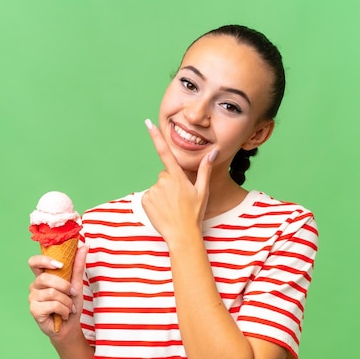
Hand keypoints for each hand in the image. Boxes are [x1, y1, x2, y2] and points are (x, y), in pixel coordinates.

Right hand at [28, 245, 87, 337]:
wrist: (70, 326)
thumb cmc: (71, 304)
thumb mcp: (77, 283)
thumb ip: (78, 265)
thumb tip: (84, 246)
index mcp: (43, 276)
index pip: (34, 262)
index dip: (44, 260)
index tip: (60, 265)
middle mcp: (35, 285)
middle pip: (46, 277)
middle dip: (64, 286)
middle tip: (73, 294)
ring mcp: (33, 298)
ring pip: (52, 293)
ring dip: (67, 301)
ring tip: (68, 307)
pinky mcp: (34, 310)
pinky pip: (52, 305)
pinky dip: (64, 310)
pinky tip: (63, 314)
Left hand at [142, 119, 217, 240]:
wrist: (182, 235)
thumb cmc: (194, 213)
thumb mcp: (203, 191)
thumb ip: (205, 169)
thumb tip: (213, 151)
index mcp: (177, 176)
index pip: (165, 152)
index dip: (156, 136)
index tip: (147, 123)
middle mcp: (163, 181)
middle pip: (165, 175)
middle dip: (171, 183)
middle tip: (180, 199)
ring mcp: (153, 191)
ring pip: (158, 187)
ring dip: (164, 194)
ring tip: (172, 207)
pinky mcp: (145, 200)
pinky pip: (150, 196)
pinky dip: (155, 202)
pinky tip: (164, 211)